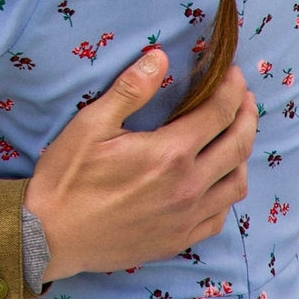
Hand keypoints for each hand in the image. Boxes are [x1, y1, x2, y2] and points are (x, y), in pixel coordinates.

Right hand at [23, 50, 256, 278]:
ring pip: (236, 184)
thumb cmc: (67, 177)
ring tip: (236, 136)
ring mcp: (186, 218)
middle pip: (237, 146)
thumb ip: (130, 90)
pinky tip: (216, 182)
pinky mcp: (179, 240)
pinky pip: (219, 216)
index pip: (218, 113)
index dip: (231, 89)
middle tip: (245, 97)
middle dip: (247, 115)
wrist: (51, 236)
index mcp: (169, 154)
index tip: (234, 73)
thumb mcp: (91, 124)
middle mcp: (188, 187)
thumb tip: (159, 58)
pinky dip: (226, 193)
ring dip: (242, 155)